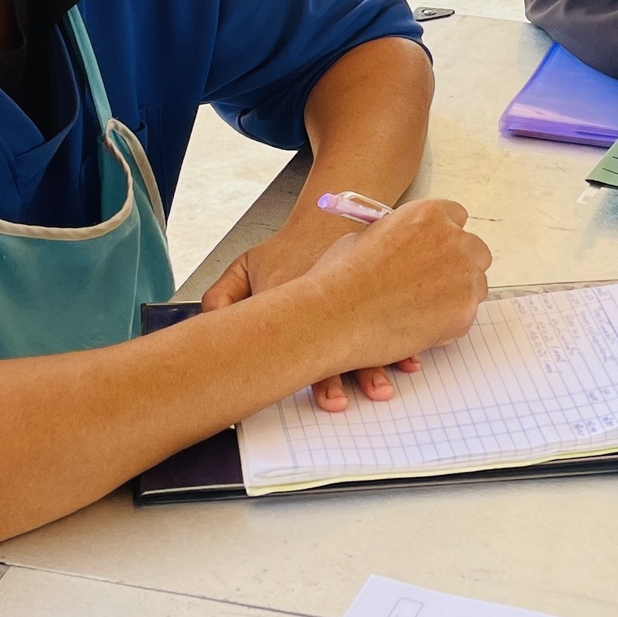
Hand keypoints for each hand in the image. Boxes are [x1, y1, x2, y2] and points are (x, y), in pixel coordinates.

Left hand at [202, 210, 417, 408]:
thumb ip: (223, 294)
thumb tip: (207, 324)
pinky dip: (404, 343)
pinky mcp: (380, 299)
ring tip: (383, 388)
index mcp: (291, 300)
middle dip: (334, 379)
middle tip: (337, 403)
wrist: (333, 213)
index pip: (292, 343)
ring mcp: (357, 302)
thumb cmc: (290, 248)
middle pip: (330, 346)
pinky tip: (411, 358)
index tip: (307, 394)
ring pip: (367, 338)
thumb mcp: (248, 264)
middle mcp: (325, 305)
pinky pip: (395, 323)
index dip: (299, 371)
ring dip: (376, 366)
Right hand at [297, 200, 491, 410]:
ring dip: (456, 295)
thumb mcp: (367, 236)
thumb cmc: (341, 277)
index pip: (457, 217)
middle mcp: (452, 239)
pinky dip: (449, 323)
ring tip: (421, 310)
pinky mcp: (464, 310)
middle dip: (459, 266)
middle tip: (434, 285)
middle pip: (476, 250)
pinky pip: (467, 315)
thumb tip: (410, 249)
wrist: (335, 315)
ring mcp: (462, 275)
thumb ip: (400, 238)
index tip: (437, 251)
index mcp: (428, 214)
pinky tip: (418, 326)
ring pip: (476, 285)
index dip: (446, 237)